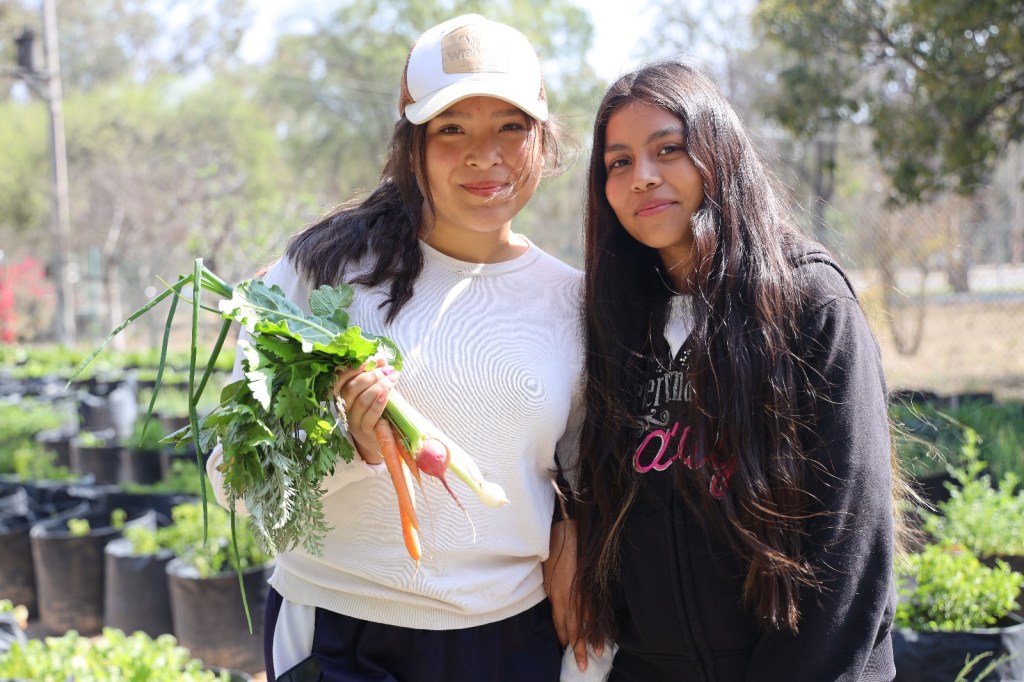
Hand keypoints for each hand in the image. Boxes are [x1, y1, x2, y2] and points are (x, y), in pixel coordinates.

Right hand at [334, 359, 399, 464]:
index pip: (339, 381)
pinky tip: (387, 393)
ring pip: (362, 400)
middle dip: (371, 376)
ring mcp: (354, 421)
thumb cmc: (375, 412)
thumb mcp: (374, 392)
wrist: (377, 441)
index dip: (351, 369)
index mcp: (342, 398)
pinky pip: (371, 415)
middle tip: (386, 370)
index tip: (366, 360)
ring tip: (392, 378)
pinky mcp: (366, 431)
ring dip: (379, 386)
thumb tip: (381, 359)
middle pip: (352, 389)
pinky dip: (379, 402)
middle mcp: (344, 409)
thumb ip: (376, 376)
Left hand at [543, 518, 590, 670]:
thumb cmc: (554, 551)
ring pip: (587, 622)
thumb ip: (554, 593)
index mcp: (556, 596)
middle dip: (577, 647)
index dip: (563, 636)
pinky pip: (596, 609)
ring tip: (596, 653)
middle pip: (574, 628)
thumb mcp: (548, 576)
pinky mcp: (592, 586)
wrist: (568, 533)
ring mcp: (583, 593)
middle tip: (581, 665)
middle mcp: (570, 599)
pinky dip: (598, 623)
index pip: (560, 623)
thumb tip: (557, 606)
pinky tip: (602, 632)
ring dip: (590, 639)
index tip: (566, 647)